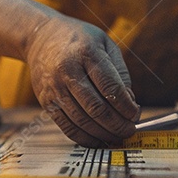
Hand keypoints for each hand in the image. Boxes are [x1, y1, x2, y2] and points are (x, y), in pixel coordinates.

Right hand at [24, 16, 140, 147]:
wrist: (41, 37)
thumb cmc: (79, 40)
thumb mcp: (105, 44)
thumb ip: (120, 73)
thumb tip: (130, 104)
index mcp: (86, 53)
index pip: (110, 87)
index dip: (126, 106)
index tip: (136, 114)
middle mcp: (67, 71)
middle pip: (96, 108)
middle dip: (118, 124)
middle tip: (130, 130)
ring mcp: (54, 88)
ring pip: (82, 121)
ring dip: (104, 134)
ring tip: (117, 136)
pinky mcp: (46, 101)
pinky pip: (67, 126)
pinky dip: (85, 138)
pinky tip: (98, 139)